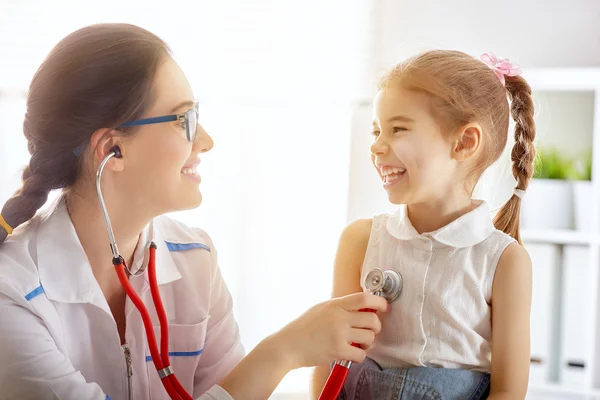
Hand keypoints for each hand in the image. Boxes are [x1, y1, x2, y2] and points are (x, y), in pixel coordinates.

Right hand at [270, 292, 387, 369]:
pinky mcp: (338, 350)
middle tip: (371, 330)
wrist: (288, 346)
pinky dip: (360, 355)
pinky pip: (361, 354)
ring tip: (359, 343)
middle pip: (372, 319)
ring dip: (368, 342)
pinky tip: (351, 353)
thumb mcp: (321, 309)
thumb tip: (361, 308)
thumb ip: (339, 307)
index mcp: (334, 304)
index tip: (384, 307)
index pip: (364, 298)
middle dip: (376, 326)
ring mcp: (339, 334)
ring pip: (369, 337)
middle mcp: (338, 317)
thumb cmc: (303, 328)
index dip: (379, 302)